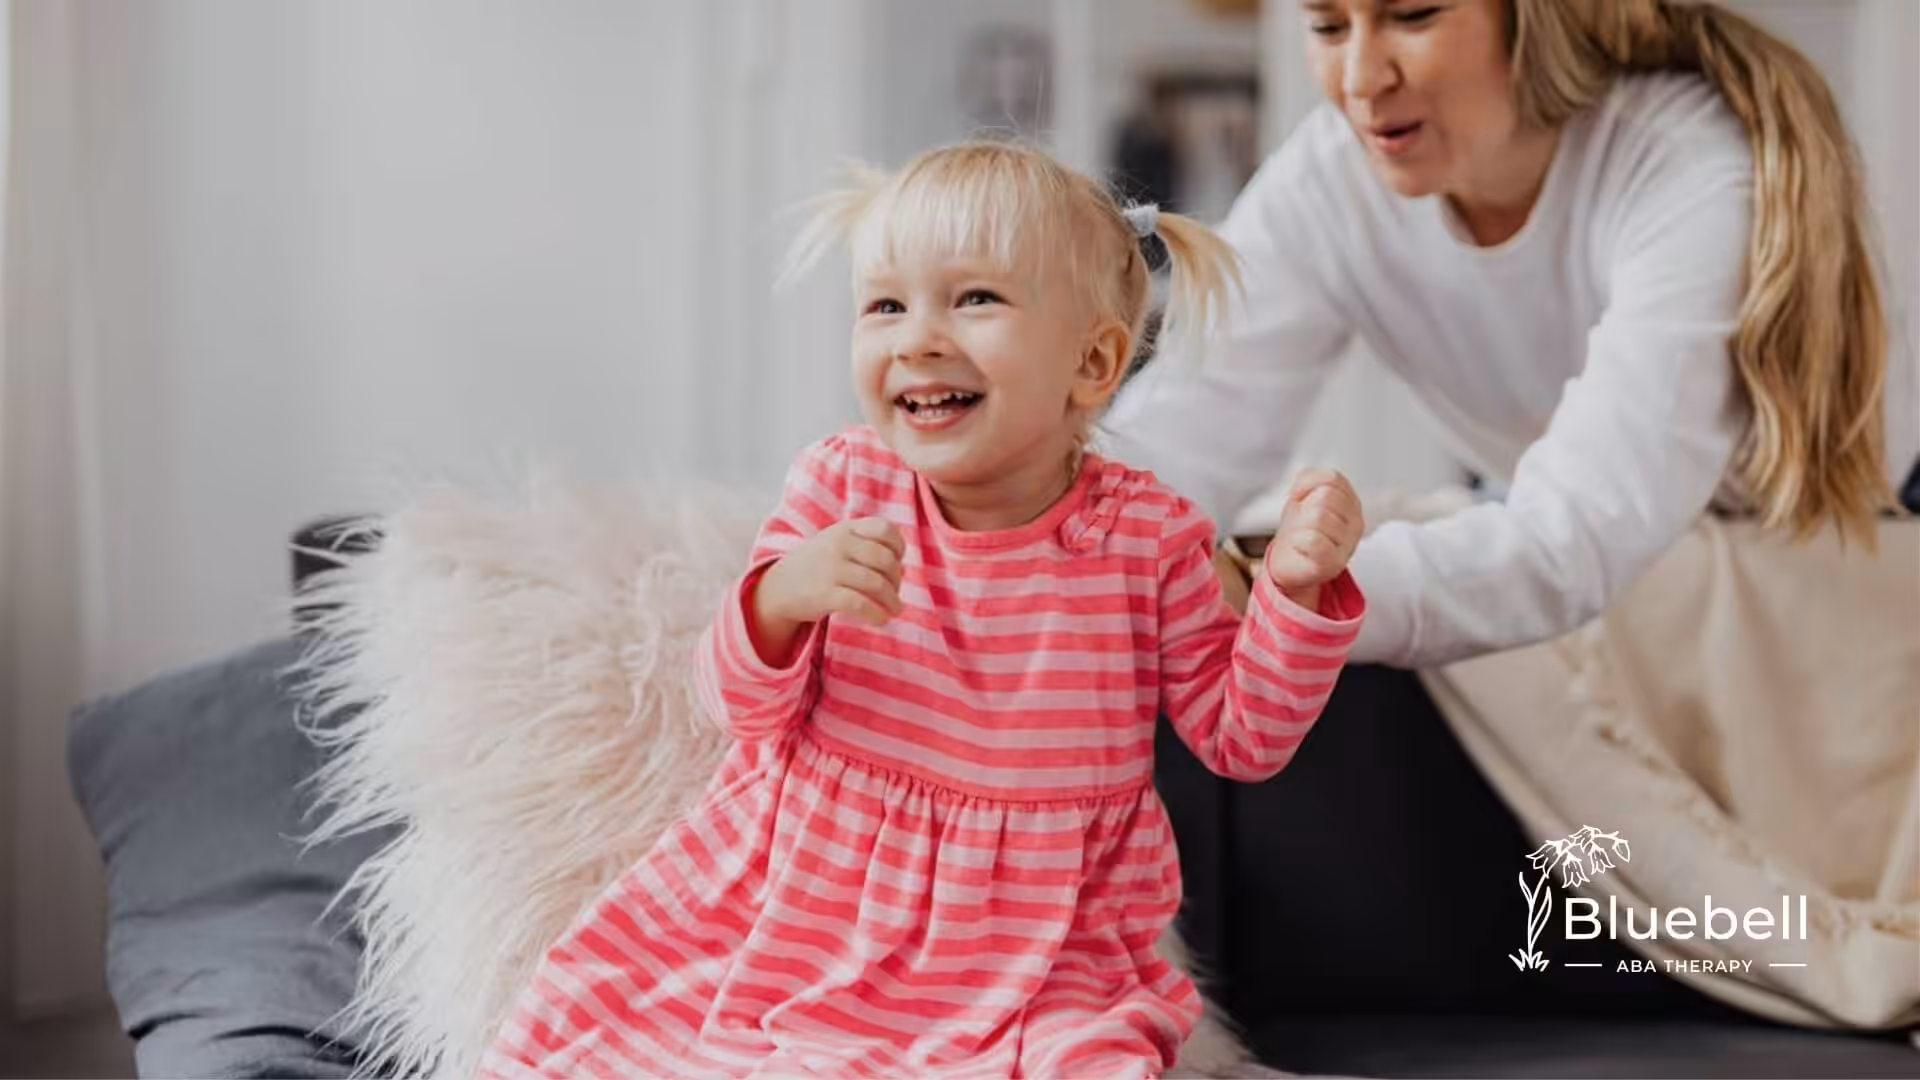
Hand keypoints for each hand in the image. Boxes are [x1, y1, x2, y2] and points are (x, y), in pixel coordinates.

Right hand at [749, 517, 905, 664]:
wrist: (778, 588)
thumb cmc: (816, 567)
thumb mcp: (837, 546)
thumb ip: (868, 551)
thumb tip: (903, 571)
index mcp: (845, 529)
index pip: (885, 529)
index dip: (898, 547)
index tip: (897, 562)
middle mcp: (839, 544)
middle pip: (885, 559)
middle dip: (896, 579)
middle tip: (895, 593)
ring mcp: (831, 568)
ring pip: (876, 583)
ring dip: (892, 600)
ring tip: (894, 609)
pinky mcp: (824, 594)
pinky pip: (860, 604)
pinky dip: (876, 613)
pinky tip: (880, 619)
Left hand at [1265, 469, 1362, 612]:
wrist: (1290, 563)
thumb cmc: (1300, 528)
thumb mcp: (1305, 494)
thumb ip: (1310, 479)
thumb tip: (1303, 489)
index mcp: (1352, 504)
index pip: (1333, 479)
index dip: (1308, 486)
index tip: (1302, 501)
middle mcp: (1356, 523)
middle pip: (1326, 496)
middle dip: (1305, 507)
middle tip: (1302, 523)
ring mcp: (1347, 545)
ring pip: (1318, 515)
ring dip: (1300, 524)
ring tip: (1302, 536)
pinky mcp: (1333, 563)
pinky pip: (1313, 540)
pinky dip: (1299, 540)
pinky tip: (1300, 547)